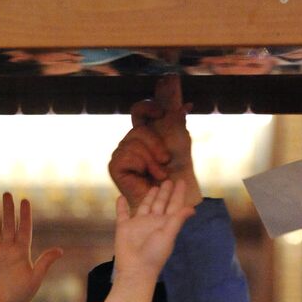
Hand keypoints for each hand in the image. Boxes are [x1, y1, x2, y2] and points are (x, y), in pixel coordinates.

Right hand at [0, 193, 62, 301]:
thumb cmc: (22, 296)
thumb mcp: (35, 278)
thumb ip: (45, 262)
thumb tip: (60, 250)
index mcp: (22, 252)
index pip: (24, 228)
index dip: (24, 215)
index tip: (25, 201)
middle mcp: (7, 250)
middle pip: (8, 225)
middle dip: (8, 210)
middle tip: (8, 194)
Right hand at [109, 76, 200, 207]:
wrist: (168, 198)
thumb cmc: (175, 174)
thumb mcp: (179, 142)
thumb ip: (178, 121)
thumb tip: (185, 102)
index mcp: (144, 132)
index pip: (139, 110)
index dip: (147, 106)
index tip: (160, 111)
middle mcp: (130, 141)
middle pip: (139, 128)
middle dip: (156, 144)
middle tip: (165, 160)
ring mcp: (121, 152)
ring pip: (135, 142)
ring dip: (153, 160)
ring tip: (159, 174)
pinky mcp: (115, 165)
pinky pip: (128, 154)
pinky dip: (144, 166)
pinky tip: (147, 177)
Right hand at [115, 180, 194, 279]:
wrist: (136, 269)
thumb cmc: (154, 254)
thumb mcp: (168, 235)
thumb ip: (177, 220)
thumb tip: (192, 209)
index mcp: (165, 223)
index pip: (174, 205)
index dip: (178, 194)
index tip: (182, 181)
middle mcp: (153, 222)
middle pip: (160, 203)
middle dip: (165, 192)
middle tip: (168, 179)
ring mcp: (138, 224)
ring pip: (144, 206)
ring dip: (148, 196)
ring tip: (153, 186)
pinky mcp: (124, 227)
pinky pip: (122, 213)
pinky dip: (121, 206)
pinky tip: (120, 197)